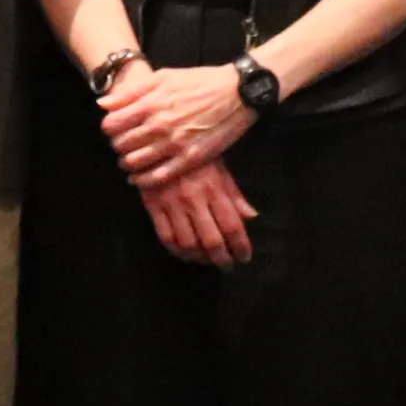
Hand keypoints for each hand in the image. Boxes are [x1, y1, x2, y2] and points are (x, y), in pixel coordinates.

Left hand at [103, 65, 255, 186]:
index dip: (108, 129)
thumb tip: (103, 104)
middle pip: (121, 145)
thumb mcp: (163, 78)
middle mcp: (159, 125)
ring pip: (135, 162)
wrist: (237, 92)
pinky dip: (143, 180)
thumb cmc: (200, 81)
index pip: (111, 125)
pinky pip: (158, 176)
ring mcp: (174, 144)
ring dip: (127, 163)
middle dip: (118, 146)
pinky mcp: (190, 158)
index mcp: (150, 103)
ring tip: (129, 161)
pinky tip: (139, 177)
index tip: (114, 129)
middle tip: (122, 146)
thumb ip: (131, 93)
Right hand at [140, 159, 257, 266]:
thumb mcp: (219, 168)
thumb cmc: (194, 155)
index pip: (232, 226)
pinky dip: (177, 251)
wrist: (157, 140)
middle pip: (211, 241)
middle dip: (222, 259)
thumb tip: (252, 217)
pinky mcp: (153, 206)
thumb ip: (234, 194)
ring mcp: (172, 204)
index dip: (241, 246)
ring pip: (188, 244)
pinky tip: (185, 254)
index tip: (244, 257)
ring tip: (207, 260)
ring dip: (200, 258)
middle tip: (227, 265)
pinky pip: (166, 237)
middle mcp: (193, 199)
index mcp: (213, 189)